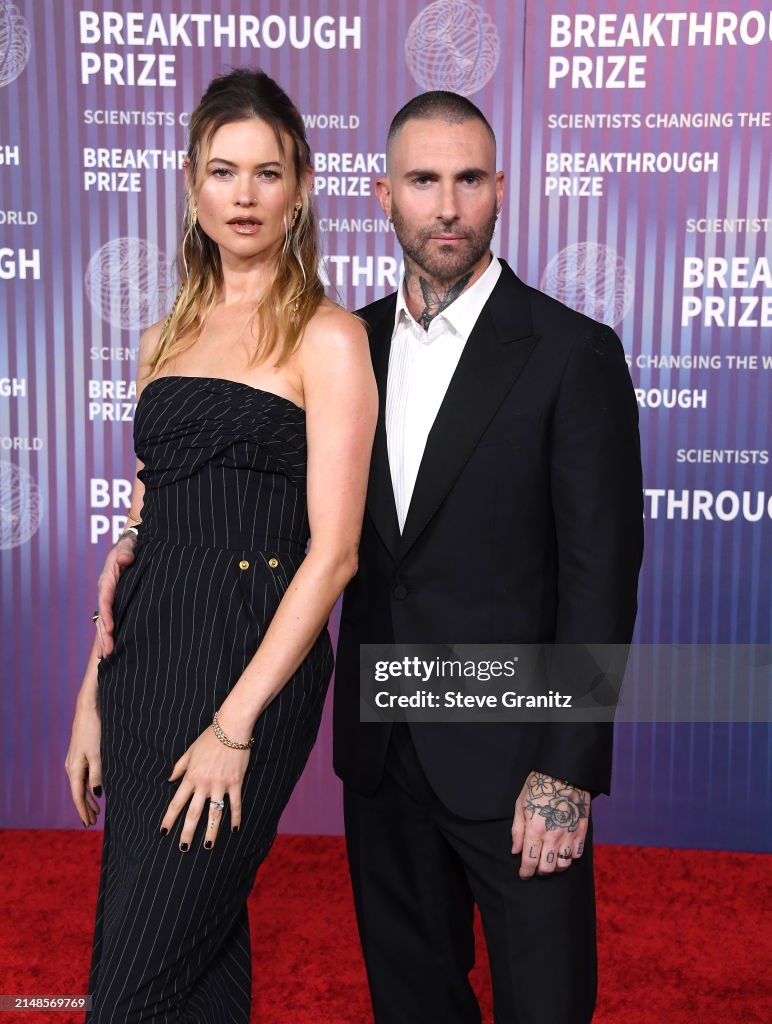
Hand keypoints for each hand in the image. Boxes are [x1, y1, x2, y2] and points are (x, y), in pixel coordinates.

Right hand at [64, 699, 102, 826]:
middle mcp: (71, 766)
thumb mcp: (98, 754)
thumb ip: (98, 775)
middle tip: (92, 822)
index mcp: (74, 769)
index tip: (88, 823)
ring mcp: (75, 760)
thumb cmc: (94, 730)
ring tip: (96, 810)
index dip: (83, 811)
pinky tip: (96, 790)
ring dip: (88, 798)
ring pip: (81, 784)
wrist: (88, 709)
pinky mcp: (80, 753)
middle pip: (78, 792)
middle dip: (85, 808)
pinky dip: (89, 786)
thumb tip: (96, 794)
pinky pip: (83, 775)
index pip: (77, 796)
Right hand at [95, 533, 136, 656]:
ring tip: (106, 658)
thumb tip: (125, 559)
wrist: (131, 546)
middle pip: (103, 616)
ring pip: (105, 622)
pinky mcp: (116, 603)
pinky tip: (111, 650)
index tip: (111, 628)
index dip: (108, 614)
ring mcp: (110, 599)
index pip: (106, 599)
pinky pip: (112, 620)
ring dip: (105, 639)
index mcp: (107, 579)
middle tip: (108, 653)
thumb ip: (126, 551)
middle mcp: (106, 591)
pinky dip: (110, 635)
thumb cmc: (130, 545)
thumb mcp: (128, 544)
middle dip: (105, 635)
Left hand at [159, 715, 249, 850]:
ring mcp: (220, 784)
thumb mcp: (190, 751)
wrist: (231, 727)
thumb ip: (179, 767)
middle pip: (194, 813)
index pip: (176, 803)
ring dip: (211, 831)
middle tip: (183, 849)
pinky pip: (235, 804)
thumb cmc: (209, 737)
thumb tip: (170, 780)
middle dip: (187, 832)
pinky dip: (235, 818)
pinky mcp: (235, 782)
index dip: (169, 819)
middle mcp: (204, 784)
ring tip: (208, 846)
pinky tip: (235, 830)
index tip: (163, 833)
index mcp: (190, 777)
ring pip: (214, 813)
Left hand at [511, 771, 589, 879]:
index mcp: (535, 829)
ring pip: (564, 865)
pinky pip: (577, 854)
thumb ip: (517, 830)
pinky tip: (564, 850)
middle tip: (536, 866)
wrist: (564, 772)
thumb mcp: (521, 804)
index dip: (525, 872)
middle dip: (539, 871)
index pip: (529, 861)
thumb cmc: (539, 786)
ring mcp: (569, 835)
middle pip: (547, 868)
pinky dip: (570, 856)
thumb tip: (515, 851)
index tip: (523, 875)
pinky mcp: (581, 831)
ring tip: (550, 859)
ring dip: (555, 866)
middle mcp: (553, 836)